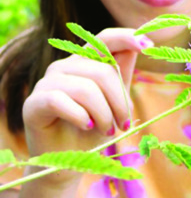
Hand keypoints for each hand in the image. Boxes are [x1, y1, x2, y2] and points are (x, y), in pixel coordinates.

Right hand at [22, 28, 152, 157]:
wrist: (66, 160)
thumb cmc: (93, 127)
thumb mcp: (114, 100)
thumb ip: (122, 73)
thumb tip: (140, 44)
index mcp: (85, 61)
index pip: (105, 38)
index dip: (126, 37)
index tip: (148, 45)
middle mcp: (65, 66)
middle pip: (102, 71)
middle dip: (120, 101)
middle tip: (124, 124)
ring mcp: (47, 82)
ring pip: (85, 88)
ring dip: (103, 114)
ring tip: (107, 130)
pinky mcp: (34, 102)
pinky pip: (60, 101)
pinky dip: (80, 116)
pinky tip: (87, 126)